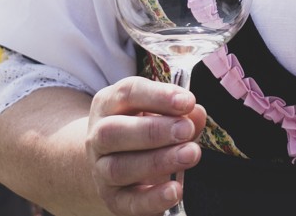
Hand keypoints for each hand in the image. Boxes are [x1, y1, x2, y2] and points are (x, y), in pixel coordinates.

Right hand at [86, 76, 205, 215]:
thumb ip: (181, 111)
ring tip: (190, 154)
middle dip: (153, 131)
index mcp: (111, 104)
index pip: (127, 93)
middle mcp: (99, 136)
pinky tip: (175, 191)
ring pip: (118, 168)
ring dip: (157, 162)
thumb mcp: (161, 110)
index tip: (187, 102)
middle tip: (186, 130)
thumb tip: (196, 114)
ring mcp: (101, 169)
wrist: (115, 158)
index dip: (157, 96)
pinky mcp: (113, 197)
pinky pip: (127, 202)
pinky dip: (151, 199)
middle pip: (113, 132)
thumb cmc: (146, 125)